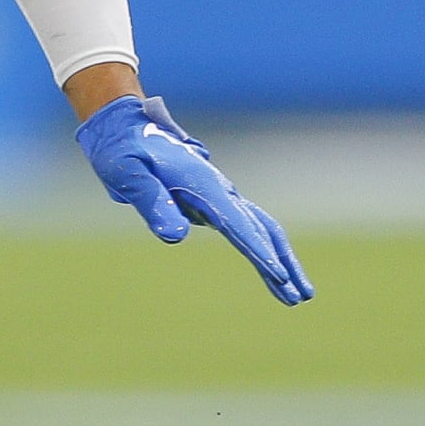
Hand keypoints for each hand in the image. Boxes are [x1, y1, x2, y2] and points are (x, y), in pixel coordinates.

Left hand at [77, 94, 312, 306]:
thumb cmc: (123, 151)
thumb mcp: (129, 175)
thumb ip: (152, 202)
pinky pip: (246, 229)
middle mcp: (219, 190)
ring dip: (280, 259)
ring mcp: (219, 196)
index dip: (258, 251)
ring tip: (299, 295)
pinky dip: (262, 250)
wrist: (125, 128)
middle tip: (301, 296)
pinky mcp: (212, 203)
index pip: (237, 223)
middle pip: (262, 228)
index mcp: (202, 184)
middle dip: (282, 262)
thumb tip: (176, 237)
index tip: (278, 276)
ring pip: (260, 229)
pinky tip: (271, 272)